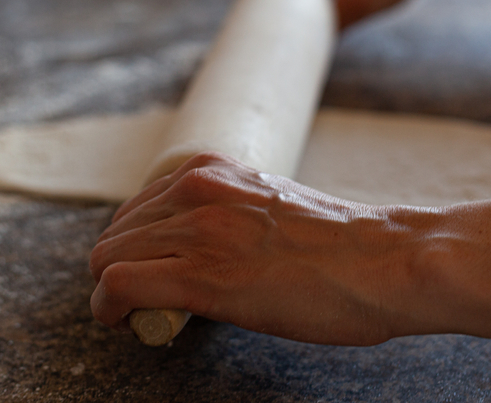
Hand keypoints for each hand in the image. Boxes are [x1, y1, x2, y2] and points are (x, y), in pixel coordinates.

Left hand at [89, 152, 413, 344]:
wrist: (382, 261)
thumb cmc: (342, 245)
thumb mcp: (269, 207)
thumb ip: (228, 214)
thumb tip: (201, 247)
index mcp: (213, 169)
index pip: (139, 206)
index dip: (136, 245)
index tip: (149, 270)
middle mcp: (196, 189)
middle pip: (116, 233)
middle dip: (120, 269)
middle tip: (144, 300)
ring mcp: (197, 231)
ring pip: (108, 258)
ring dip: (113, 292)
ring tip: (140, 314)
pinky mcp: (201, 276)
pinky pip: (119, 286)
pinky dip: (108, 309)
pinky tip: (123, 323)